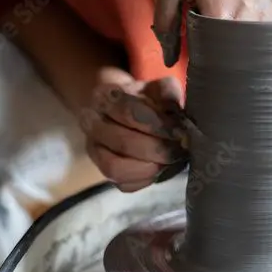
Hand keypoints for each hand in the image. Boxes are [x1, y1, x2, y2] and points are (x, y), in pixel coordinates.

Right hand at [80, 67, 187, 192]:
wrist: (122, 110)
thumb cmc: (144, 99)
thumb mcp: (156, 88)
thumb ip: (168, 92)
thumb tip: (175, 109)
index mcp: (104, 97)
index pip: (129, 112)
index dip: (159, 125)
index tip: (180, 131)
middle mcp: (91, 124)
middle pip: (123, 142)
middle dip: (158, 149)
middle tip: (180, 149)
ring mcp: (94, 150)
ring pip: (115, 168)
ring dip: (149, 168)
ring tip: (170, 162)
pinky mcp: (103, 171)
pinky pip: (122, 184)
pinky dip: (145, 180)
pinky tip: (160, 170)